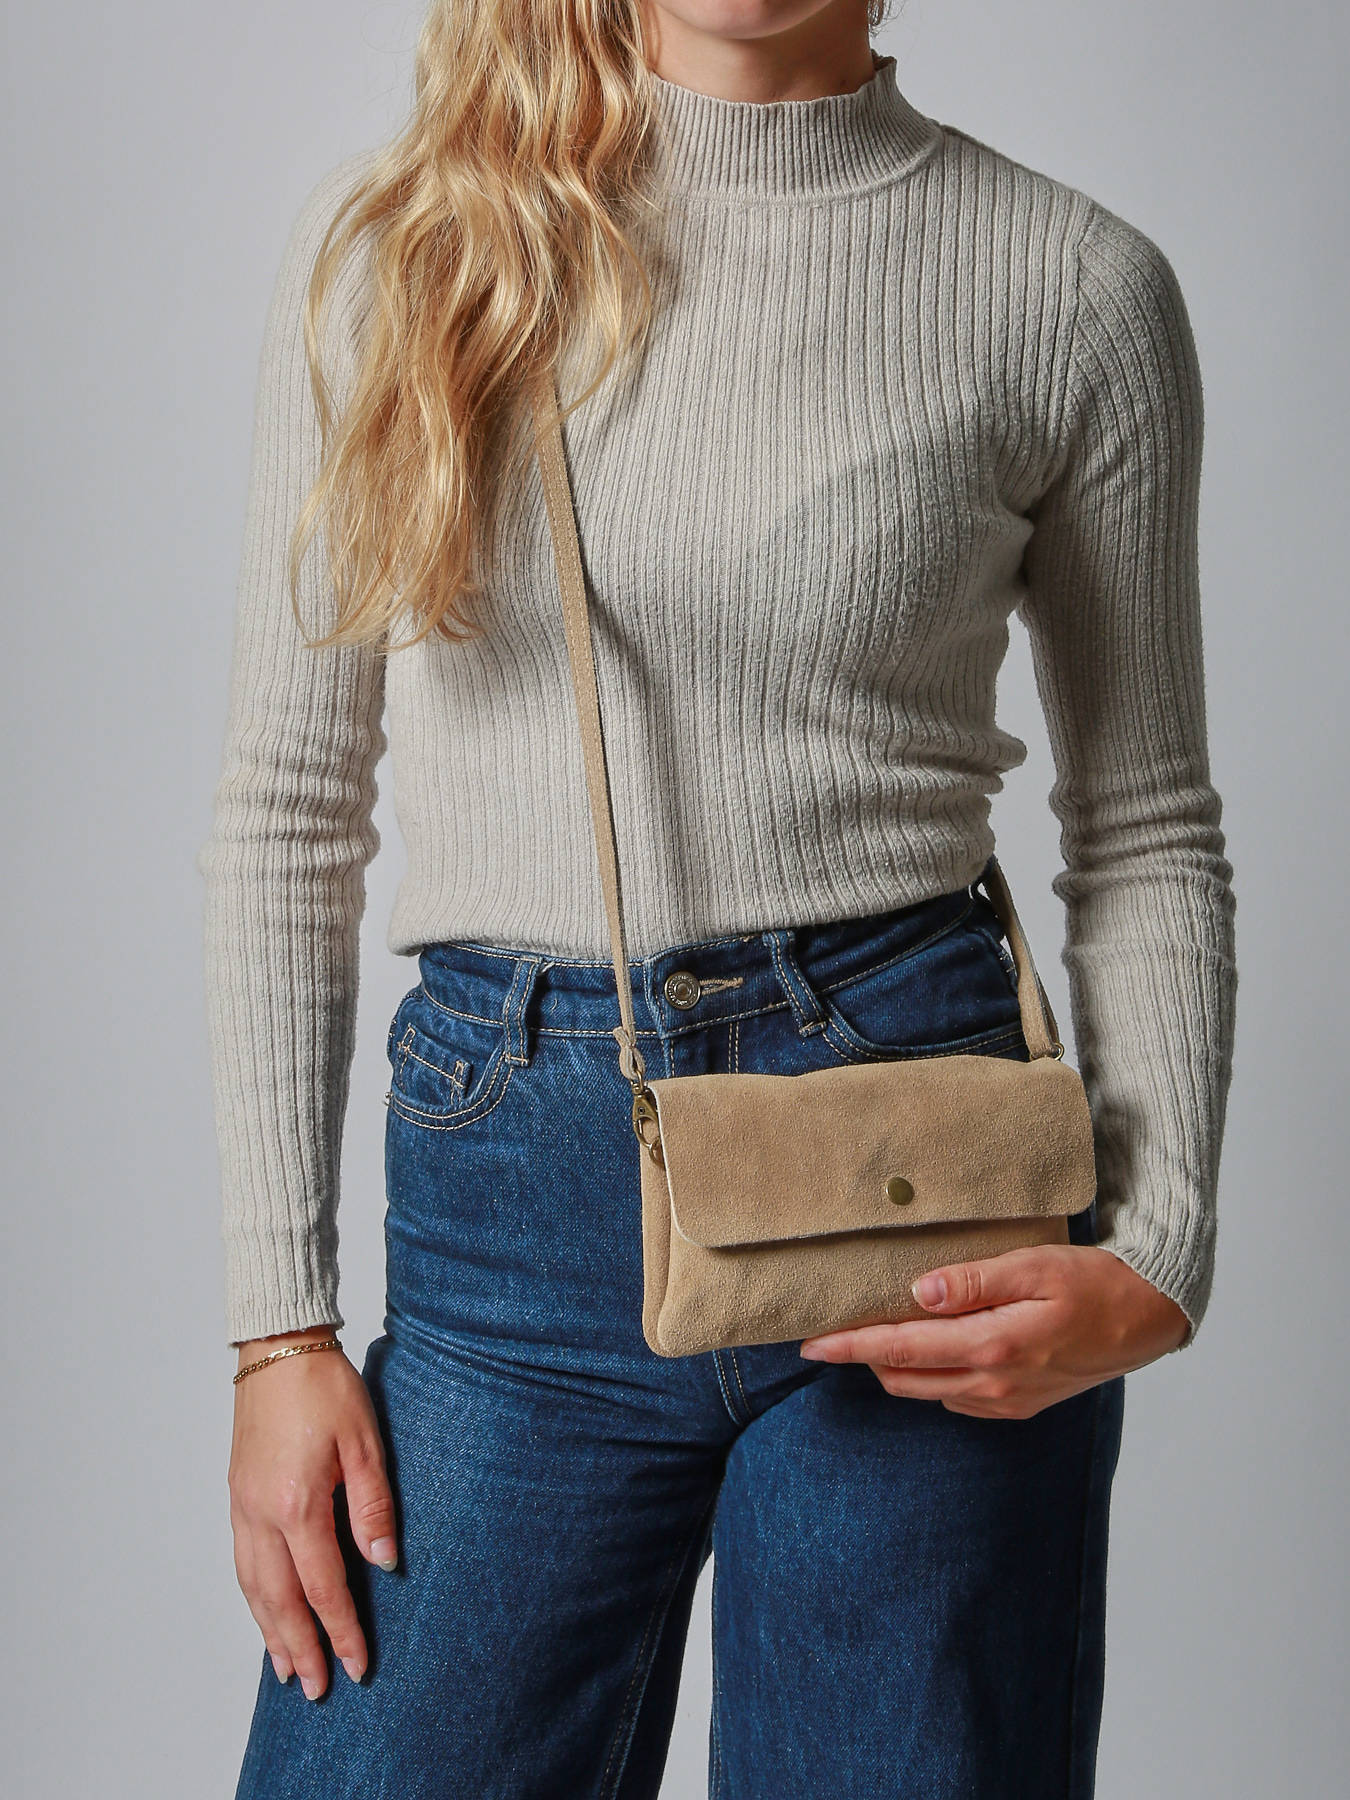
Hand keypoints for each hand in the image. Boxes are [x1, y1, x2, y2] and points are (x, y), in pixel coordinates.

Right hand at [228, 1326, 397, 1697]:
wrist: (278, 1348)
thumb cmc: (325, 1387)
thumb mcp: (365, 1441)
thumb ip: (373, 1506)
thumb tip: (384, 1564)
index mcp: (297, 1503)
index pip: (322, 1585)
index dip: (341, 1629)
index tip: (357, 1664)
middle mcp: (261, 1513)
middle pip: (278, 1599)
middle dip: (301, 1647)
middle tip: (318, 1688)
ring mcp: (242, 1505)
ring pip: (253, 1586)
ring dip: (270, 1631)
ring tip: (287, 1668)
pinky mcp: (237, 1495)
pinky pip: (242, 1561)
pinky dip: (253, 1597)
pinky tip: (265, 1611)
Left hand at [799, 1245, 1190, 1417]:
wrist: (1147, 1317)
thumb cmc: (1093, 1281)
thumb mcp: (1034, 1266)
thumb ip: (972, 1281)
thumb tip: (916, 1293)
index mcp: (993, 1347)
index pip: (900, 1349)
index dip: (850, 1346)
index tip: (810, 1342)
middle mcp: (995, 1384)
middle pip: (905, 1377)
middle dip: (862, 1358)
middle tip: (833, 1331)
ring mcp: (1007, 1401)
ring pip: (928, 1391)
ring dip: (895, 1367)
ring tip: (873, 1335)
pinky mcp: (1019, 1406)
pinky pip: (957, 1398)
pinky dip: (931, 1377)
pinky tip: (928, 1350)